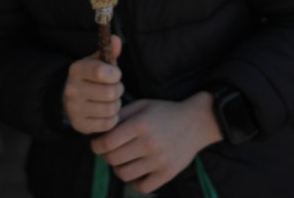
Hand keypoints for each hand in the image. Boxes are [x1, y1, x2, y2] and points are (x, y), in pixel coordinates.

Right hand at [63, 36, 124, 134]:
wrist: (71, 99)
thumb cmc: (91, 77)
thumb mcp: (98, 61)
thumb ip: (109, 50)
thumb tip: (116, 40)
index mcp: (76, 70)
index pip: (99, 71)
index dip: (114, 73)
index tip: (115, 74)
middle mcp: (72, 90)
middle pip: (110, 92)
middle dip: (118, 89)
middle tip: (115, 88)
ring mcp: (74, 109)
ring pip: (110, 109)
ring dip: (116, 104)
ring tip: (110, 100)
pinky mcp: (80, 125)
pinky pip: (107, 124)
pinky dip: (112, 118)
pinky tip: (106, 111)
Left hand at [91, 93, 222, 194]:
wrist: (196, 122)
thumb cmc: (164, 112)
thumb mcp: (142, 105)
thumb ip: (120, 115)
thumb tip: (99, 130)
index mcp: (140, 125)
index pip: (107, 143)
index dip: (96, 145)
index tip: (97, 144)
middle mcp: (149, 144)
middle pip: (113, 159)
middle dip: (106, 156)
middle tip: (109, 151)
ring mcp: (159, 161)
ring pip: (124, 174)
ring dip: (118, 169)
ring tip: (123, 160)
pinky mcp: (167, 174)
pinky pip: (142, 187)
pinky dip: (135, 182)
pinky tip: (136, 171)